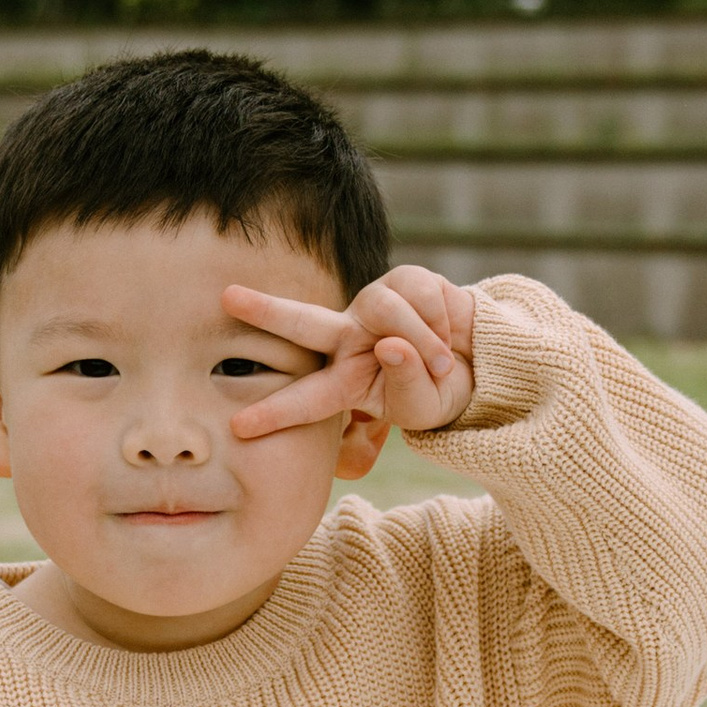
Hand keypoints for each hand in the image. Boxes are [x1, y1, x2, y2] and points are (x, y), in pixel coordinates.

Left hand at [220, 266, 477, 440]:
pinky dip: (442, 323)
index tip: (238, 428)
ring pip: (385, 310)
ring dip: (423, 341)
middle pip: (302, 322)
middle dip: (266, 310)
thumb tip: (392, 345)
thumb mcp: (423, 406)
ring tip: (445, 363)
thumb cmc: (438, 391)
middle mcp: (349, 338)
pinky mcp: (405, 279)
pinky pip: (421, 296)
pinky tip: (449, 334)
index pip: (307, 398)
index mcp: (345, 380)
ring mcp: (374, 306)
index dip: (275, 412)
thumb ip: (407, 383)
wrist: (479, 360)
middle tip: (226, 297)